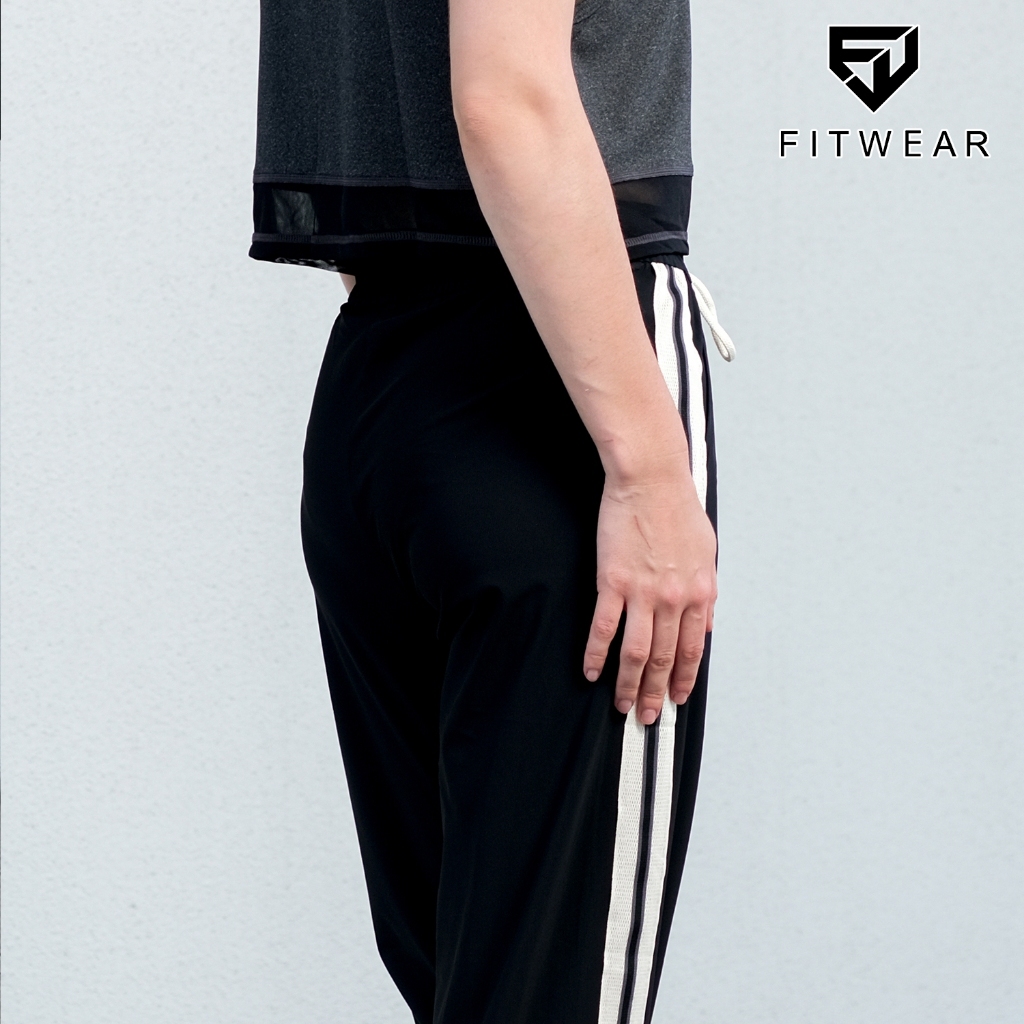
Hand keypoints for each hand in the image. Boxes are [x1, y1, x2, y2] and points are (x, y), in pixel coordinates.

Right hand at [583, 466, 716, 722]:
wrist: (652, 479)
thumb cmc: (676, 507)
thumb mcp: (706, 552)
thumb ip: (705, 591)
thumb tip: (705, 624)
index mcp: (699, 592)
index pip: (693, 649)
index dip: (685, 678)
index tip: (678, 697)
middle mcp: (674, 598)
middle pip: (665, 658)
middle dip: (657, 693)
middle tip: (650, 715)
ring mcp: (643, 593)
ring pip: (637, 653)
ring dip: (629, 683)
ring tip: (622, 704)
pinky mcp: (612, 582)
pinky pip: (604, 628)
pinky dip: (596, 654)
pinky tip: (591, 670)